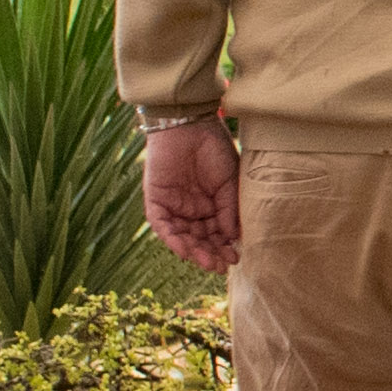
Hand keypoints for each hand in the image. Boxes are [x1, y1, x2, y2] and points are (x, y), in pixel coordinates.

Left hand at [143, 113, 243, 273]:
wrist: (190, 125)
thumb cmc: (214, 149)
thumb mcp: (230, 182)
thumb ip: (230, 209)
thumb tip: (234, 237)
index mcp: (210, 205)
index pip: (216, 233)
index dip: (224, 247)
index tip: (235, 258)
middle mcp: (191, 209)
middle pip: (198, 238)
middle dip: (208, 253)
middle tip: (219, 265)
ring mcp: (173, 206)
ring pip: (180, 235)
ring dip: (192, 250)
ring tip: (205, 261)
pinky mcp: (156, 201)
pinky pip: (162, 225)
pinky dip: (172, 238)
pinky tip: (184, 250)